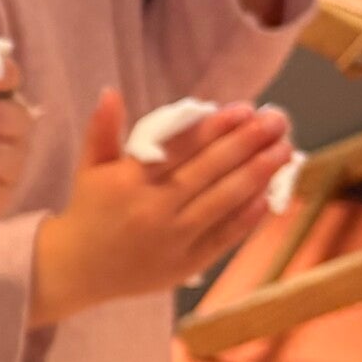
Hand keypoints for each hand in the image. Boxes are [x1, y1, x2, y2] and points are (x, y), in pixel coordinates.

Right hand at [30, 89, 292, 326]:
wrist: (76, 270)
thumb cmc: (88, 210)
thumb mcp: (88, 167)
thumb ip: (102, 130)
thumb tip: (110, 92)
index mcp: (128, 182)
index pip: (181, 149)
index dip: (216, 127)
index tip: (245, 108)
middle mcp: (153, 210)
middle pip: (209, 171)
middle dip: (248, 142)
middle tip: (277, 120)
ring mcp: (172, 240)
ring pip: (223, 201)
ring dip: (258, 174)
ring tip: (285, 150)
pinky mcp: (185, 264)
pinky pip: (223, 237)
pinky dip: (248, 216)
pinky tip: (269, 195)